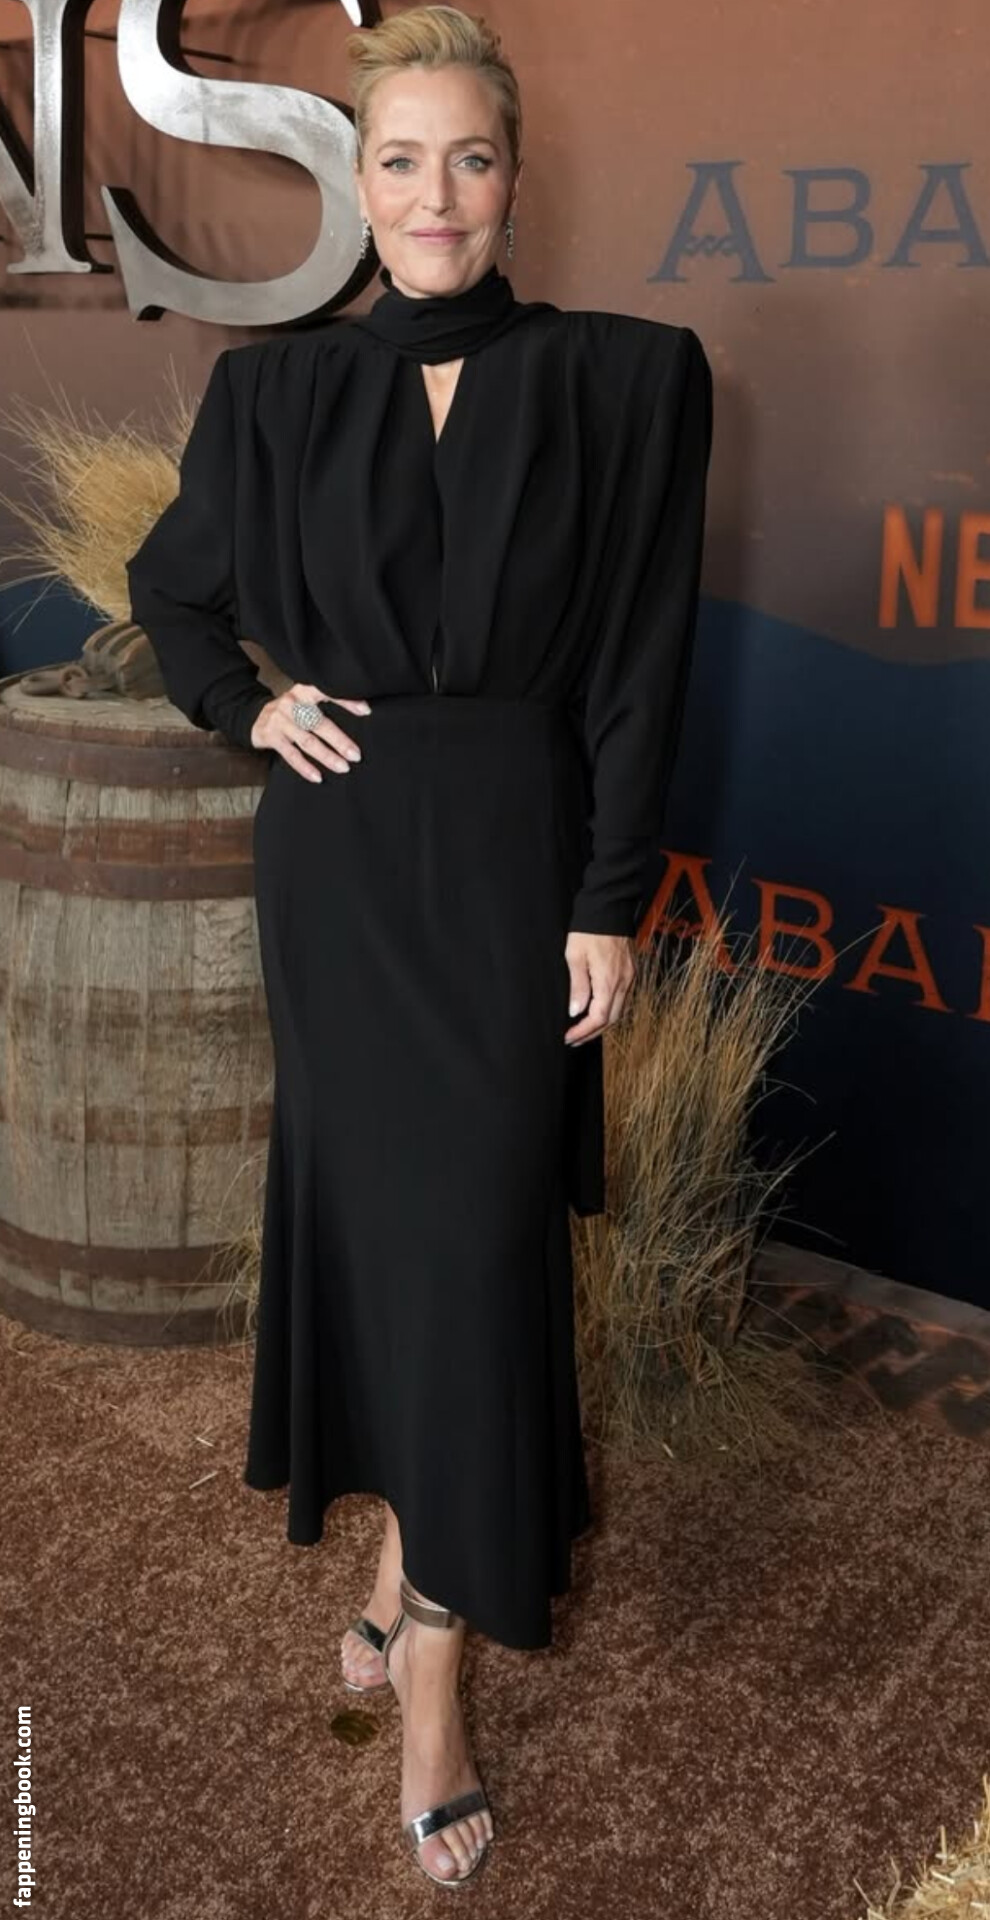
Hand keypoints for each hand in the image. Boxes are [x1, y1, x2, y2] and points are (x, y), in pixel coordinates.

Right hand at [250, 683, 371, 780]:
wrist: (255, 717)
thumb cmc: (290, 711)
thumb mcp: (304, 700)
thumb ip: (325, 703)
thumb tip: (362, 711)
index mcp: (303, 691)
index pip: (326, 692)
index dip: (346, 701)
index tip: (365, 711)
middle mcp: (291, 703)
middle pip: (319, 723)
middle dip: (339, 740)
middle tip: (356, 755)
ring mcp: (280, 721)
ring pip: (307, 741)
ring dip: (326, 756)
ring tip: (343, 767)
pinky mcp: (271, 737)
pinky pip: (291, 755)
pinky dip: (305, 767)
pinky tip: (317, 776)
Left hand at [563, 931, 634, 1045]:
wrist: (609, 907)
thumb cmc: (588, 930)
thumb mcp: (575, 956)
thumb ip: (577, 986)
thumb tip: (576, 1012)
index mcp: (609, 981)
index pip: (599, 1017)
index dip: (583, 1031)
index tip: (568, 1037)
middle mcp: (624, 982)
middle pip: (612, 1019)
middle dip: (592, 1033)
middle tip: (574, 1039)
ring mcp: (630, 977)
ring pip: (620, 1011)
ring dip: (602, 1024)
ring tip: (583, 1030)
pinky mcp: (631, 971)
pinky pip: (623, 999)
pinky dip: (610, 1010)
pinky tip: (598, 1011)